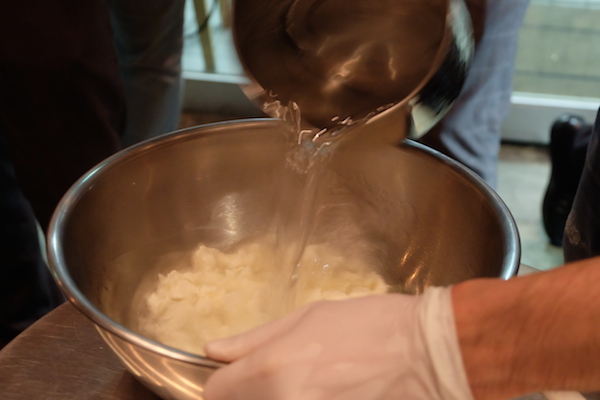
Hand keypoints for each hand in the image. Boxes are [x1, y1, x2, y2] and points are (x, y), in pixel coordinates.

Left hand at [204, 287, 472, 399]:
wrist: (428, 356)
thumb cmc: (370, 326)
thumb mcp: (309, 317)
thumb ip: (254, 338)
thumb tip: (213, 350)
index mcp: (272, 370)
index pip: (216, 392)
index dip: (225, 383)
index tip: (239, 377)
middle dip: (252, 396)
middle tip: (288, 378)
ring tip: (314, 384)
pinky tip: (330, 394)